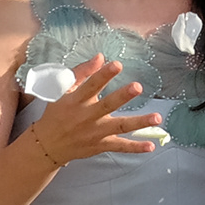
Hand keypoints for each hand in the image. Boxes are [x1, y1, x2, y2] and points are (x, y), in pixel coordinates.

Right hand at [26, 56, 162, 162]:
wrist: (47, 145)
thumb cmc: (58, 112)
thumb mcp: (62, 90)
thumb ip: (82, 72)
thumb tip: (101, 57)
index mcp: (76, 100)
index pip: (90, 86)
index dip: (103, 75)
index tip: (116, 64)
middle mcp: (86, 116)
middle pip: (107, 105)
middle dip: (122, 96)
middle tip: (138, 87)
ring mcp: (95, 132)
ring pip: (119, 127)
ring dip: (139, 123)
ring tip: (157, 117)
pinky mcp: (101, 145)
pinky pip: (120, 146)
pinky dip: (135, 147)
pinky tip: (151, 145)